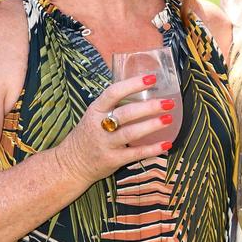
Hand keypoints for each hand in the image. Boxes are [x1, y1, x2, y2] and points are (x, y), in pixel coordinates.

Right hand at [55, 74, 176, 185]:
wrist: (72, 162)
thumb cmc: (89, 134)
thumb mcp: (94, 115)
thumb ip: (113, 105)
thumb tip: (142, 90)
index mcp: (96, 110)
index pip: (113, 93)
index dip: (133, 84)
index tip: (151, 78)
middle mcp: (99, 126)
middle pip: (126, 113)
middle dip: (149, 107)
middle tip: (168, 102)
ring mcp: (106, 143)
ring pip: (131, 133)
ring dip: (152, 125)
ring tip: (169, 119)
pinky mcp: (113, 159)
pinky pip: (135, 153)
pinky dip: (152, 149)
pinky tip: (166, 143)